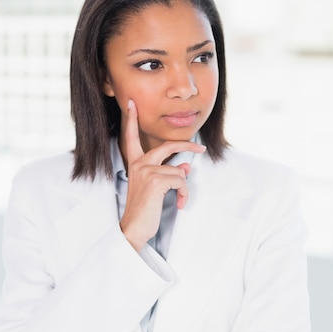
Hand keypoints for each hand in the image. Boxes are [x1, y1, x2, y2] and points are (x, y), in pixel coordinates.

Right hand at [119, 99, 205, 251]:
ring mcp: (146, 170)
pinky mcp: (156, 180)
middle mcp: (139, 163)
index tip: (131, 103)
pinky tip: (180, 204)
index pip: (131, 137)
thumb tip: (185, 166)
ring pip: (178, 170)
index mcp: (134, 163)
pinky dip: (184, 194)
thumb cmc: (144, 210)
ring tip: (181, 200)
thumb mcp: (156, 188)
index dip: (132, 120)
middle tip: (201, 148)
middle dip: (187, 145)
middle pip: (168, 145)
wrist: (134, 228)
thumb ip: (168, 173)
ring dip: (184, 187)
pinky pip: (181, 181)